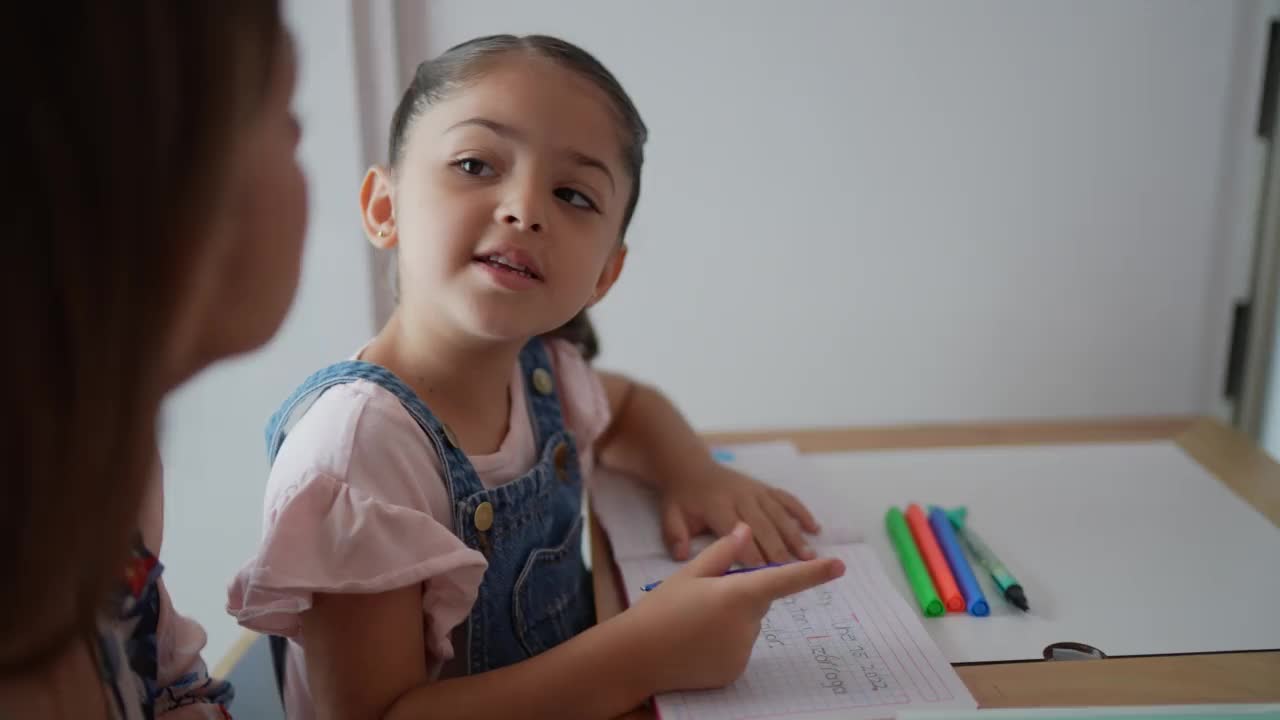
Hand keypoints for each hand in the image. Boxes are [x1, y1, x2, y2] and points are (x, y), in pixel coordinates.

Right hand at [624, 523, 844, 691]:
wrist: (636, 656)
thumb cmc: (660, 609)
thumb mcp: (689, 574)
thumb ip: (722, 552)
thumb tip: (745, 531)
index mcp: (736, 594)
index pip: (783, 580)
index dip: (813, 572)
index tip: (839, 565)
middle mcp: (746, 625)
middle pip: (757, 600)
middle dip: (737, 594)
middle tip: (700, 600)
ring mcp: (743, 651)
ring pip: (748, 624)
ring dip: (729, 620)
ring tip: (693, 623)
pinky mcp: (736, 671)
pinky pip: (739, 647)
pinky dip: (723, 642)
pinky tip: (697, 643)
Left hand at [660, 459, 820, 563]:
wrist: (690, 466)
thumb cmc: (681, 498)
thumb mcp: (671, 515)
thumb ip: (675, 535)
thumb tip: (681, 555)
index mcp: (717, 507)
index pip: (736, 534)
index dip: (751, 554)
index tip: (765, 576)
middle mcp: (740, 497)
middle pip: (763, 526)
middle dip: (780, 549)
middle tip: (797, 571)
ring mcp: (755, 491)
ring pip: (779, 514)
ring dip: (795, 535)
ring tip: (810, 556)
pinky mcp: (764, 487)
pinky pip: (786, 498)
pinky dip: (801, 512)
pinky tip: (815, 528)